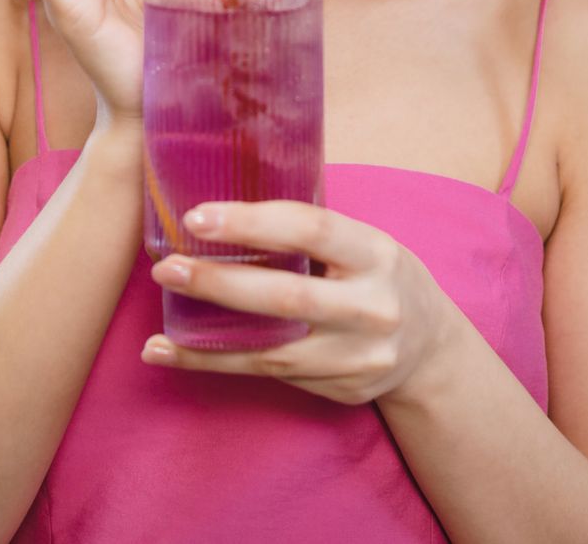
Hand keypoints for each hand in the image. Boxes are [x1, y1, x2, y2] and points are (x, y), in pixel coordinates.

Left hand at [144, 200, 451, 407]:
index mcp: (376, 253)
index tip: (198, 217)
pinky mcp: (340, 389)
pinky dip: (213, 365)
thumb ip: (312, 231)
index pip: (311, 230)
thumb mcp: (365, 242)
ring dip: (206, 340)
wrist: (432, 350)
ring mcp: (358, 356)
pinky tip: (167, 355)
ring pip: (273, 350)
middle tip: (167, 268)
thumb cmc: (379, 276)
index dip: (252, 223)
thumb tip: (228, 197)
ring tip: (156, 326)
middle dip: (220, 284)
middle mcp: (372, 307)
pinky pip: (269, 376)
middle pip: (287, 298)